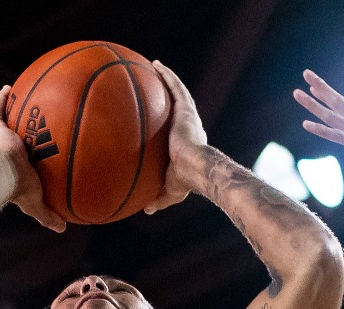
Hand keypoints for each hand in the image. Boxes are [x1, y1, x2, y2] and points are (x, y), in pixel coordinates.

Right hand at [0, 86, 64, 232]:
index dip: (17, 156)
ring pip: (0, 122)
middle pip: (5, 139)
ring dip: (5, 111)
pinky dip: (1, 98)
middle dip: (11, 130)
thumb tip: (62, 227)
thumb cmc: (18, 190)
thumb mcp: (36, 204)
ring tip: (16, 97)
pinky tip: (9, 87)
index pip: (13, 161)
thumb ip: (48, 215)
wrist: (2, 176)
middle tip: (22, 123)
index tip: (26, 151)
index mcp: (6, 170)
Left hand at [142, 60, 207, 214]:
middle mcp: (190, 125)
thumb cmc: (185, 182)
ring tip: (155, 67)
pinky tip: (156, 64)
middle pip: (178, 107)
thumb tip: (147, 209)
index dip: (170, 123)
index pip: (177, 130)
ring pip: (177, 92)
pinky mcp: (185, 108)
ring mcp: (188, 115)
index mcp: (187, 143)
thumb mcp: (169, 192)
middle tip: (156, 89)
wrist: (196, 168)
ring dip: (168, 79)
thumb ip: (159, 198)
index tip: (160, 120)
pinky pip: (175, 86)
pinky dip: (167, 75)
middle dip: (169, 96)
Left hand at [294, 70, 343, 200]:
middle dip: (320, 87)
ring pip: (332, 116)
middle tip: (305, 73)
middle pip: (337, 102)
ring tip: (297, 93)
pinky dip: (321, 130)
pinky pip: (338, 136)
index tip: (314, 84)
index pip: (343, 106)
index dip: (328, 94)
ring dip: (313, 105)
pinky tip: (306, 124)